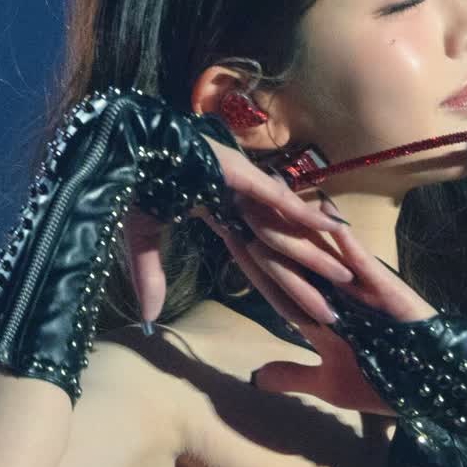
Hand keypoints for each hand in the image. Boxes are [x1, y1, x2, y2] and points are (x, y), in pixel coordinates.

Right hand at [116, 132, 350, 326]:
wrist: (120, 146)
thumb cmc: (131, 182)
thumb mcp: (141, 239)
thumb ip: (150, 276)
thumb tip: (148, 318)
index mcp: (220, 217)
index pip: (255, 264)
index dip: (277, 293)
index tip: (299, 321)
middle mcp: (239, 205)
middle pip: (276, 255)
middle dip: (303, 287)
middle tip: (334, 317)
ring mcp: (243, 188)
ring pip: (284, 232)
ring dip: (314, 257)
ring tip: (345, 281)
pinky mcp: (241, 173)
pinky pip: (277, 199)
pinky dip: (304, 213)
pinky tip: (335, 229)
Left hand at [211, 205, 439, 414]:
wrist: (429, 383)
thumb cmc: (380, 382)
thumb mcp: (328, 383)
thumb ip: (293, 376)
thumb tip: (256, 377)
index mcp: (318, 313)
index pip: (275, 285)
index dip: (249, 263)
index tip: (225, 237)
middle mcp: (333, 293)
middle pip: (292, 259)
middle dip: (265, 232)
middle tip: (239, 198)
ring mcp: (358, 287)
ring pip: (321, 253)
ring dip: (298, 226)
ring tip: (275, 193)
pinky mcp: (383, 288)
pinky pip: (362, 263)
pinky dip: (347, 245)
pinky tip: (329, 220)